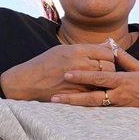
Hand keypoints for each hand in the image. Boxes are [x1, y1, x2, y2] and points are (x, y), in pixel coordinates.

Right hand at [0, 43, 119, 101]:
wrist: (28, 82)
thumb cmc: (46, 64)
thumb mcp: (64, 50)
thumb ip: (88, 48)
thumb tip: (108, 45)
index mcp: (77, 50)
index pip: (106, 51)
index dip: (109, 56)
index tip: (106, 59)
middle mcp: (80, 64)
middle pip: (109, 66)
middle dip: (110, 69)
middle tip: (104, 71)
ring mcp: (79, 81)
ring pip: (104, 80)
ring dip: (104, 81)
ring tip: (98, 81)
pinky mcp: (77, 95)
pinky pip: (96, 93)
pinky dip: (97, 92)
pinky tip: (93, 90)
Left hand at [51, 46, 138, 110]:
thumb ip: (124, 59)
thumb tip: (111, 47)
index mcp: (123, 81)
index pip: (100, 77)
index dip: (83, 75)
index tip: (67, 73)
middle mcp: (119, 96)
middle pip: (92, 96)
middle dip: (72, 95)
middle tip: (55, 95)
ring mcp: (119, 107)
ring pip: (94, 106)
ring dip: (76, 104)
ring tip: (59, 102)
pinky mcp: (120, 115)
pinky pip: (101, 112)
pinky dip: (87, 110)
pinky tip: (73, 109)